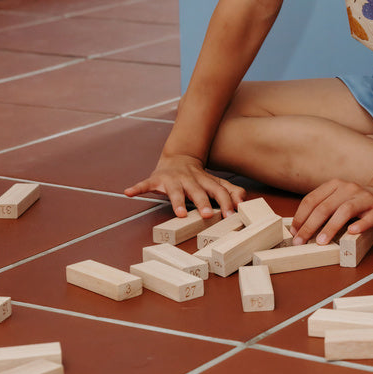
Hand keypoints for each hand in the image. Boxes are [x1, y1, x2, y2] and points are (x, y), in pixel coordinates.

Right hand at [125, 154, 244, 219]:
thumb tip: (244, 202)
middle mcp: (190, 179)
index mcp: (206, 181)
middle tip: (207, 215)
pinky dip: (136, 188)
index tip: (230, 215)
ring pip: (175, 191)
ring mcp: (172, 179)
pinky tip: (128, 192)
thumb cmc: (199, 177)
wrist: (178, 158)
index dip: (225, 202)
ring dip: (177, 201)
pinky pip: (145, 184)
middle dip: (202, 202)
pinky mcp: (156, 179)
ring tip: (179, 213)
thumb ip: (230, 191)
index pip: (218, 191)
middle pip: (198, 191)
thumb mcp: (215, 182)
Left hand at [291, 179, 372, 244]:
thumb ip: (322, 211)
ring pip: (345, 210)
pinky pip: (369, 218)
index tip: (294, 232)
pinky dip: (360, 225)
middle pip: (325, 206)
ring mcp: (365, 198)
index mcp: (335, 186)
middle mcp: (349, 189)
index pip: (312, 199)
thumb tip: (299, 230)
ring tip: (322, 241)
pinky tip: (351, 232)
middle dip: (310, 225)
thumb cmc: (356, 205)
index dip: (301, 216)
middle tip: (301, 241)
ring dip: (331, 227)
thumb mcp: (337, 202)